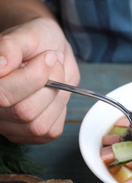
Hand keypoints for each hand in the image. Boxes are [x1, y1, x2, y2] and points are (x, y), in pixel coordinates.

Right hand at [0, 17, 79, 143]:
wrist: (51, 50)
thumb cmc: (36, 42)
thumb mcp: (25, 36)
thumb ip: (10, 48)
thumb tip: (0, 66)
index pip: (3, 96)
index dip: (32, 78)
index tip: (48, 57)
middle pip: (24, 112)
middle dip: (49, 85)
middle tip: (54, 63)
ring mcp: (10, 126)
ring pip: (38, 125)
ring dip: (57, 98)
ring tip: (57, 76)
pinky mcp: (31, 134)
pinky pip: (51, 131)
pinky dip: (60, 110)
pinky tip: (55, 94)